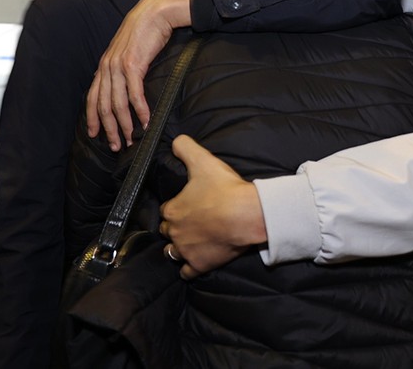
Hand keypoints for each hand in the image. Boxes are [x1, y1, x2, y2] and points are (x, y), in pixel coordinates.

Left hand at [87, 0, 192, 149]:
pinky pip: (134, 94)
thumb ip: (123, 66)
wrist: (155, 11)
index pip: (93, 97)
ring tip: (132, 139)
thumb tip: (127, 84)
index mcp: (105, 64)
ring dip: (125, 125)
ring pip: (117, 104)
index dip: (92, 118)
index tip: (95, 135)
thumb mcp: (128, 49)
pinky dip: (141, 110)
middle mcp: (107, 67)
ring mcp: (119, 66)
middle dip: (109, 129)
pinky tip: (146, 121)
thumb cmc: (146, 30)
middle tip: (117, 145)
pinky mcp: (133, 65)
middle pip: (103, 106)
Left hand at [158, 136, 266, 279]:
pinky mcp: (200, 265)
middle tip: (190, 222)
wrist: (246, 215)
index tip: (186, 204)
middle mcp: (174, 232)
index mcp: (173, 210)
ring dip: (177, 248)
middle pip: (167, 231)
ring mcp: (186, 251)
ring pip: (172, 253)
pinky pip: (186, 272)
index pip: (165, 210)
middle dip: (175, 227)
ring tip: (189, 242)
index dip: (175, 206)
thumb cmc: (225, 188)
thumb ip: (185, 147)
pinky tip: (194, 263)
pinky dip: (188, 269)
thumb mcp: (203, 160)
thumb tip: (175, 141)